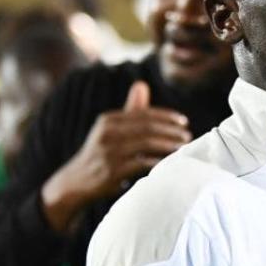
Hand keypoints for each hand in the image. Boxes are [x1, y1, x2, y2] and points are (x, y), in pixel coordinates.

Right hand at [41, 81, 190, 230]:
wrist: (77, 181)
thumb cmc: (102, 151)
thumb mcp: (111, 128)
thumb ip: (130, 109)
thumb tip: (142, 85)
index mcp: (109, 120)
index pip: (144, 114)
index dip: (166, 117)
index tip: (183, 122)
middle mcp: (107, 133)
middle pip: (148, 128)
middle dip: (171, 131)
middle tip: (188, 136)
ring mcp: (110, 153)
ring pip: (147, 144)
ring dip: (169, 145)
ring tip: (183, 148)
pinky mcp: (113, 171)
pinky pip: (143, 164)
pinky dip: (160, 162)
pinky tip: (171, 162)